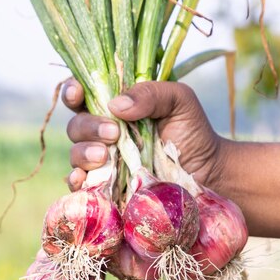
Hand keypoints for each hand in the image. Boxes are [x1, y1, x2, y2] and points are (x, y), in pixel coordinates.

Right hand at [63, 79, 223, 190]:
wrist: (207, 172)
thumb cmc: (191, 132)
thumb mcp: (178, 101)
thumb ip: (150, 93)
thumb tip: (115, 105)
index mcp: (116, 107)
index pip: (83, 95)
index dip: (73, 91)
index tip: (78, 94)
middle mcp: (103, 133)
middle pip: (76, 125)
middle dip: (88, 127)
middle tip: (113, 134)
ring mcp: (103, 162)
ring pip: (75, 154)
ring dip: (83, 153)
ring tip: (105, 156)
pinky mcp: (106, 187)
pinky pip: (81, 185)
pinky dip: (77, 181)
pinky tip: (84, 179)